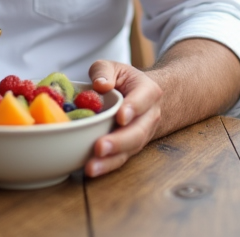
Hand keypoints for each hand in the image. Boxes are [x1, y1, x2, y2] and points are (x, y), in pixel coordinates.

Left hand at [84, 60, 163, 177]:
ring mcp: (141, 135)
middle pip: (137, 132)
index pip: (144, 99)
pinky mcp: (130, 149)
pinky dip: (106, 166)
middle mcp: (149, 117)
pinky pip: (120, 159)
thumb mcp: (115, 68)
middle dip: (118, 142)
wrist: (144, 99)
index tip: (121, 116)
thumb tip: (100, 85)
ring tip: (91, 167)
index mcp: (148, 91)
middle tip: (100, 147)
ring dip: (110, 160)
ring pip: (129, 150)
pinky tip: (91, 170)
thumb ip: (104, 70)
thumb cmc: (126, 81)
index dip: (133, 108)